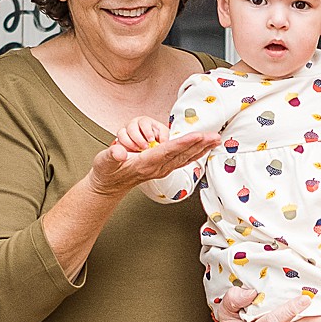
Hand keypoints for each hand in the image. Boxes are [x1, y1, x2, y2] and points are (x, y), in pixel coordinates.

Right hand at [87, 128, 218, 196]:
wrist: (109, 186)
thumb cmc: (107, 171)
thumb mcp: (104, 161)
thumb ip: (111, 155)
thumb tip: (118, 151)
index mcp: (146, 163)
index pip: (168, 151)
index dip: (183, 143)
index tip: (197, 136)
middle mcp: (157, 167)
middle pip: (182, 154)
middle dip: (199, 144)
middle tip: (215, 136)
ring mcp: (162, 169)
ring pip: (185, 157)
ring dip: (201, 148)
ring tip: (215, 140)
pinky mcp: (163, 168)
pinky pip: (183, 160)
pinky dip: (195, 153)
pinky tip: (203, 147)